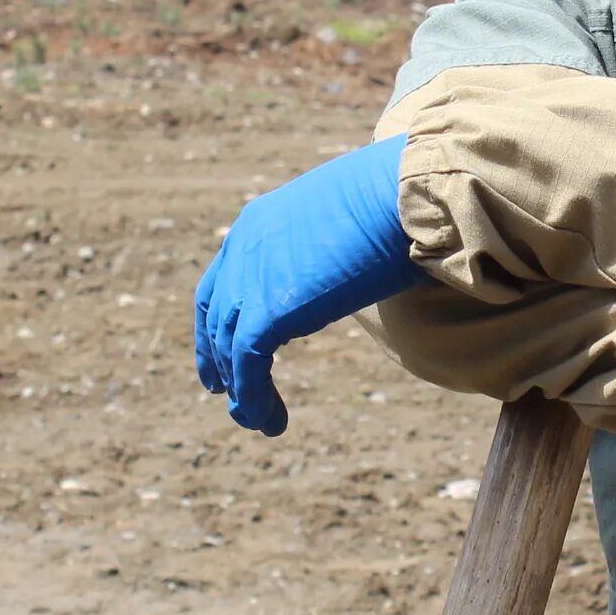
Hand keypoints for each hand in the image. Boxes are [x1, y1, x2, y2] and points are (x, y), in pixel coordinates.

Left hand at [194, 136, 420, 435]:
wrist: (400, 193)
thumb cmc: (398, 197)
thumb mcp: (352, 219)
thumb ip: (338, 244)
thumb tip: (364, 260)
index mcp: (259, 222)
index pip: (224, 278)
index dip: (219, 318)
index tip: (224, 345)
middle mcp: (243, 249)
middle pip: (215, 315)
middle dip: (217, 357)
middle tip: (226, 392)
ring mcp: (250, 280)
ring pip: (229, 349)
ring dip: (243, 391)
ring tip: (260, 421)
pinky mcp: (266, 313)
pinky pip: (248, 367)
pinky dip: (253, 399)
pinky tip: (269, 421)